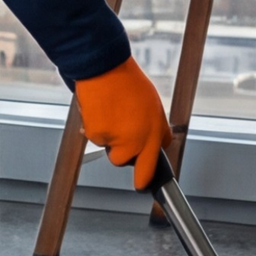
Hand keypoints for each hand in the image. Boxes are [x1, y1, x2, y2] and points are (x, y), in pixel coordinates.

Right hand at [75, 56, 173, 189]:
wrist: (105, 70)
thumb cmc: (129, 84)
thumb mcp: (155, 107)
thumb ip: (159, 130)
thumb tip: (161, 143)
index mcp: (152, 134)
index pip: (149, 167)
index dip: (144, 179)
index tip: (141, 185)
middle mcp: (135, 141)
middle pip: (123, 160)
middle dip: (119, 150)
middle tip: (119, 128)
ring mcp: (115, 140)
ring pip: (107, 147)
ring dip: (108, 136)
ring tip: (111, 112)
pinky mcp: (96, 135)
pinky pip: (94, 137)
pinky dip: (95, 126)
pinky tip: (100, 110)